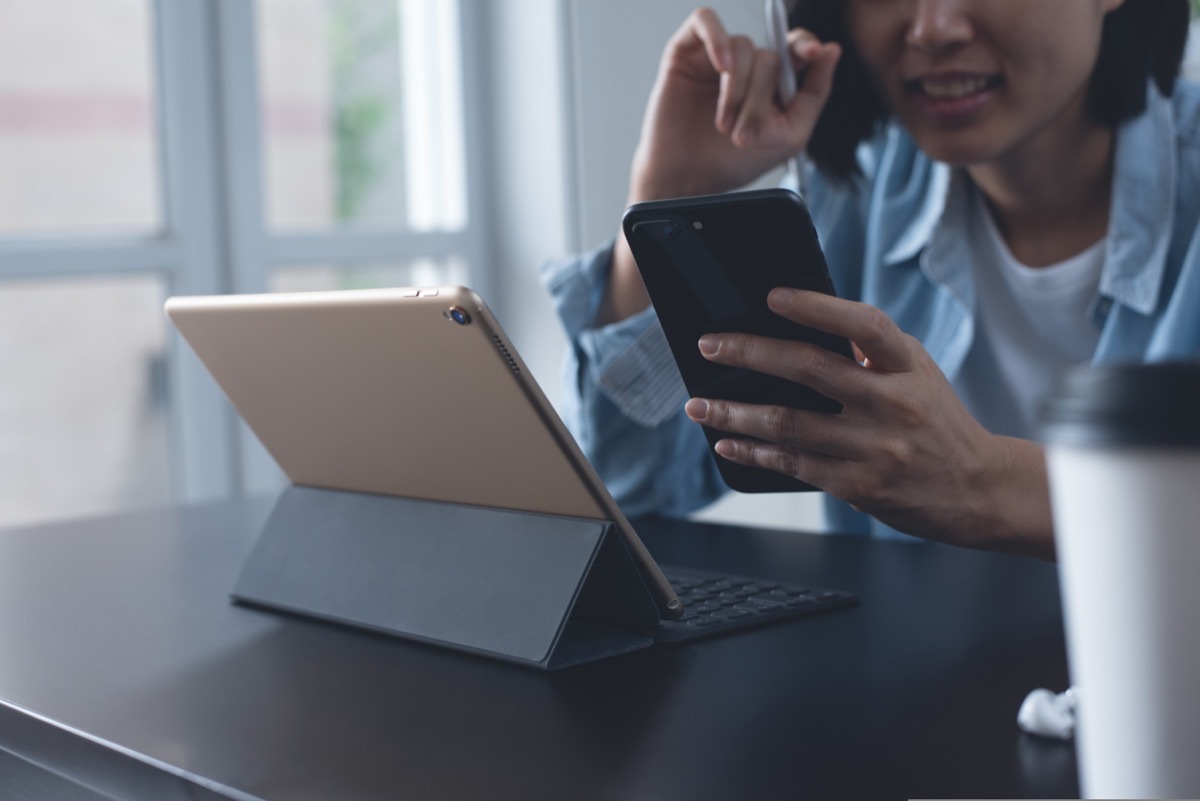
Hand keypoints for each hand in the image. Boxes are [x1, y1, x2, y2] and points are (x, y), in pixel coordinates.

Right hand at [629, 8, 840, 201]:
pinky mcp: (686, 51)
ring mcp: (717, 56)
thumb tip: (832, 51)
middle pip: (770, 56)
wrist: (687, 178)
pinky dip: (717, 39)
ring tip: (724, 124)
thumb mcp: (790, 135)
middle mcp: (747, 65)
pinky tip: (721, 67)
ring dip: (736, 89)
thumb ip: (815, 93)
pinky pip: (705, 20)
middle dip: (760, 96)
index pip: (796, 48)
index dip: (806, 45)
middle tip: (744, 134)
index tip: (813, 55)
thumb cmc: (733, 161)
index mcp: (774, 82)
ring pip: (742, 46)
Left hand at [682, 288, 1054, 557]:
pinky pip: (793, 465)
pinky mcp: (859, 486)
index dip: (817, 307)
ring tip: (699, 405)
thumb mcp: (918, 374)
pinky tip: (728, 443)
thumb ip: (871, 351)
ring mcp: (875, 448)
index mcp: (908, 366)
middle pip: (809, 370)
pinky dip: (754, 452)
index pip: (863, 324)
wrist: (978, 490)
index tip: (774, 297)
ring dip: (734, 412)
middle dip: (749, 353)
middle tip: (708, 345)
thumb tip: (809, 323)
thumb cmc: (938, 423)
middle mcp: (893, 404)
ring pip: (788, 423)